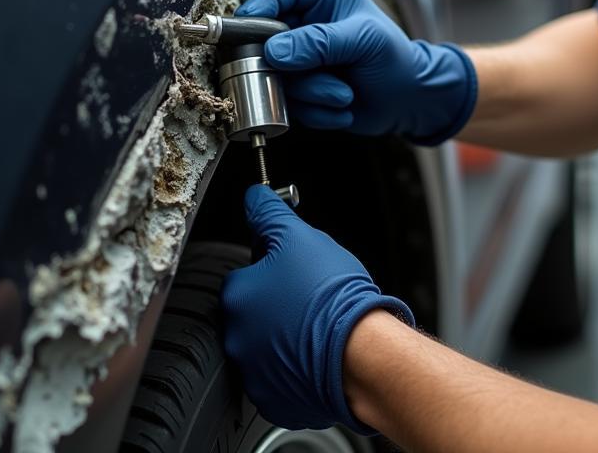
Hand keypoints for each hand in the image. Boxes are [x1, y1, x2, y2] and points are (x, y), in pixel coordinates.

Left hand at [222, 185, 414, 432]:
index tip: (293, 267)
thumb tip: (254, 197)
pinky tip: (317, 349)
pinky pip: (280, 377)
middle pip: (253, 310)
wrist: (360, 351)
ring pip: (266, 345)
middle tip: (309, 295)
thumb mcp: (299, 236)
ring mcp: (253, 374)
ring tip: (317, 322)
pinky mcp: (274, 400)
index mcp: (237, 297)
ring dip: (284, 333)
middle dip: (276, 302)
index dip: (271, 266)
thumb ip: (269, 213)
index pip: (244, 273)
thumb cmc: (331, 295)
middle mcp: (236, 339)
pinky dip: (295, 365)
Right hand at [238, 0, 476, 143]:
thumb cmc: (395, 59)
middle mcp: (308, 24)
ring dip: (311, 92)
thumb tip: (275, 50)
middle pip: (268, 38)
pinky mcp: (300, 88)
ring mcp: (301, 58)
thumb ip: (320, 42)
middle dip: (291, 66)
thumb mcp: (364, 42)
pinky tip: (343, 107)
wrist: (410, 102)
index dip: (260, 6)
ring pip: (277, 76)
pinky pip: (289, 102)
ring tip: (344, 94)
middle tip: (310, 75)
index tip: (246, 27)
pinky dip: (316, 110)